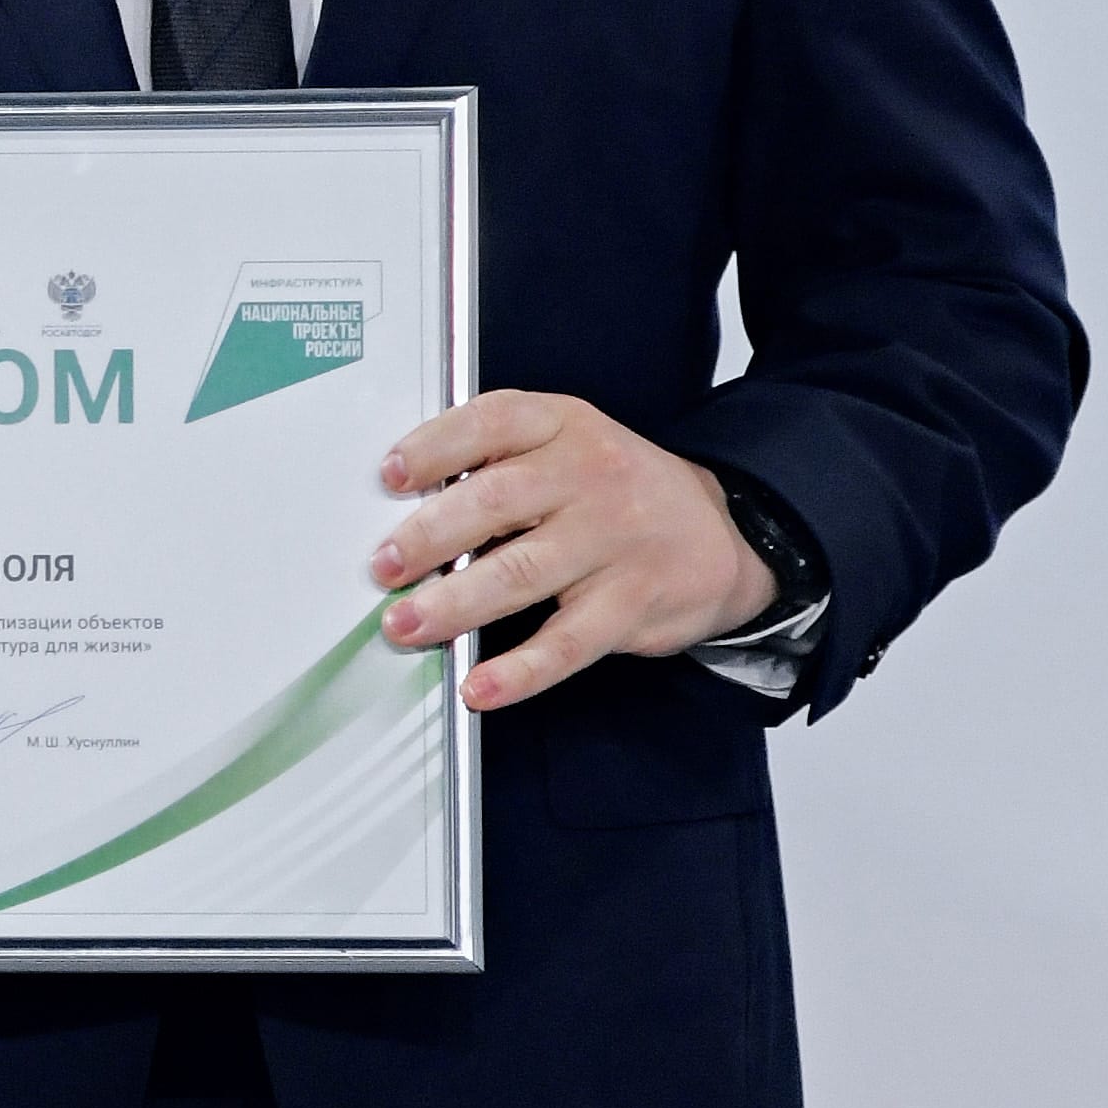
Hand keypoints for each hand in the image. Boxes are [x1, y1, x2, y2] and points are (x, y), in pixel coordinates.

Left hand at [369, 392, 777, 711]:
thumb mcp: (569, 446)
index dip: (436, 447)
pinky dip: (518, 670)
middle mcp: (591, 476)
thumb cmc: (618, 491)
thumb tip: (408, 506)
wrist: (723, 534)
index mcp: (564, 426)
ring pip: (522, 573)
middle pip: (496, 500)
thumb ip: (499, 461)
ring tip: (407, 625)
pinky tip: (479, 686)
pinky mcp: (631, 603)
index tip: (390, 476)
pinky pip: (566, 643)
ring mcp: (614, 540)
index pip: (494, 422)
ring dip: (454, 605)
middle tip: (384, 568)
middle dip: (429, 537)